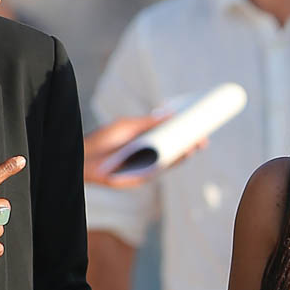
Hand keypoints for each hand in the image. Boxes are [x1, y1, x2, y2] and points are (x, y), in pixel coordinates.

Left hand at [84, 115, 206, 187]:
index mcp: (145, 139)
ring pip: (172, 160)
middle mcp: (149, 153)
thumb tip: (172, 114)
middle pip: (174, 148)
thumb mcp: (129, 126)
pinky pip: (163, 169)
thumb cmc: (104, 139)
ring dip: (186, 153)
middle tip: (203, 136)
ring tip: (197, 144)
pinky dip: (174, 162)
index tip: (197, 124)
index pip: (169, 135)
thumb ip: (150, 122)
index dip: (184, 131)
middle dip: (190, 142)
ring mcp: (147, 164)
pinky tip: (183, 155)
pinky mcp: (143, 175)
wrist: (86, 158)